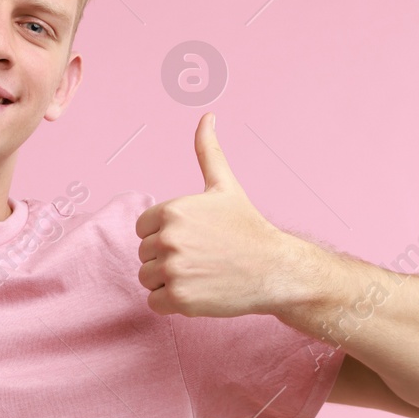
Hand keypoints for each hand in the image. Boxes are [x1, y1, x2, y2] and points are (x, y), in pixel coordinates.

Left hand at [134, 113, 313, 317]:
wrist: (275, 269)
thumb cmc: (248, 227)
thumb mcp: (225, 186)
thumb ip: (208, 151)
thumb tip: (207, 115)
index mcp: (172, 211)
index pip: (143, 229)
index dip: (165, 235)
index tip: (194, 238)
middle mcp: (168, 239)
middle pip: (145, 254)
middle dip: (167, 258)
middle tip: (202, 258)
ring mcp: (173, 270)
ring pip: (147, 278)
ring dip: (168, 281)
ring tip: (200, 274)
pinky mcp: (178, 299)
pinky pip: (154, 302)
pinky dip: (172, 302)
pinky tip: (199, 291)